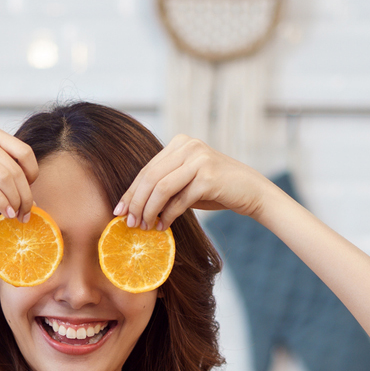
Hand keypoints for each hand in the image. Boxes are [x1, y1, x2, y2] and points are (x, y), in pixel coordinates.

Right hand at [0, 124, 37, 219]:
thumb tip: (25, 195)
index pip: (24, 152)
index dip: (32, 175)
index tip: (29, 195)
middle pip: (16, 169)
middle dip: (26, 195)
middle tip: (27, 214)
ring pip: (6, 178)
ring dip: (16, 201)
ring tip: (17, 217)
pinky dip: (1, 202)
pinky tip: (5, 214)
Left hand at [114, 135, 264, 229]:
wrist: (250, 190)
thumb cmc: (216, 189)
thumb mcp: (186, 182)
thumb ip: (164, 186)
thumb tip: (133, 207)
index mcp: (180, 143)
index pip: (147, 169)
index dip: (131, 191)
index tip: (119, 210)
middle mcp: (188, 147)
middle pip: (150, 177)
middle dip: (137, 203)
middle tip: (129, 223)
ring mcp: (198, 160)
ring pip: (161, 188)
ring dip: (149, 211)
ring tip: (144, 227)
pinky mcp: (207, 178)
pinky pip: (178, 200)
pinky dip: (167, 216)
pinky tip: (163, 227)